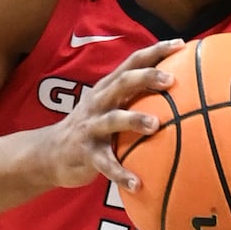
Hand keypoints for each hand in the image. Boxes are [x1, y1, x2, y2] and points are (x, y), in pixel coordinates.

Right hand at [39, 40, 180, 190]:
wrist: (49, 153)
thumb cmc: (92, 129)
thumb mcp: (109, 107)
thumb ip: (135, 98)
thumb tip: (179, 95)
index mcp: (108, 88)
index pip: (132, 62)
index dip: (155, 51)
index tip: (181, 45)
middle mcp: (99, 102)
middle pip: (123, 83)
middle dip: (146, 78)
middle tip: (171, 80)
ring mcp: (91, 127)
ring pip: (113, 119)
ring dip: (134, 120)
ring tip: (155, 126)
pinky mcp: (86, 153)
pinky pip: (106, 164)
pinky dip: (121, 174)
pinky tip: (138, 184)